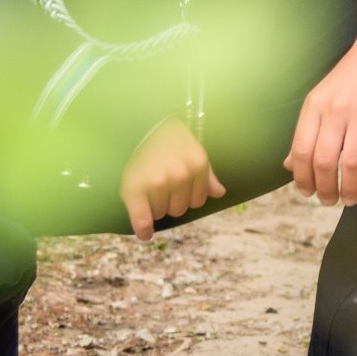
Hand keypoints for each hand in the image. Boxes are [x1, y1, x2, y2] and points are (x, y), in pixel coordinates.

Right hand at [119, 117, 225, 240]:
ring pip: (162, 213)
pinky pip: (142, 219)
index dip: (185, 195)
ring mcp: (159, 182)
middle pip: (179, 209)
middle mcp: (180, 174)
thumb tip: (220, 193)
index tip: (175, 185)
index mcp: (198, 164)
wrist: (138, 122)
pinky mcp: (136, 188)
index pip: (198, 200)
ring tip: (146, 185)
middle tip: (158, 180)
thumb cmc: (167, 137)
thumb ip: (206, 174)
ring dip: (155, 206)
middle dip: (170, 200)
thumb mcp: (192, 149)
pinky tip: (144, 233)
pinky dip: (143, 228)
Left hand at [285, 18, 356, 205]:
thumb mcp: (321, 99)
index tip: (307, 193)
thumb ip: (307, 132)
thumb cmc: (351, 77)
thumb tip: (289, 165)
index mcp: (315, 106)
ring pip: (352, 162)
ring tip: (351, 199)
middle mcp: (336, 110)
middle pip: (324, 161)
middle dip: (326, 189)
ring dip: (351, 188)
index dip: (302, 178)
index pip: (301, 150)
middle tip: (330, 202)